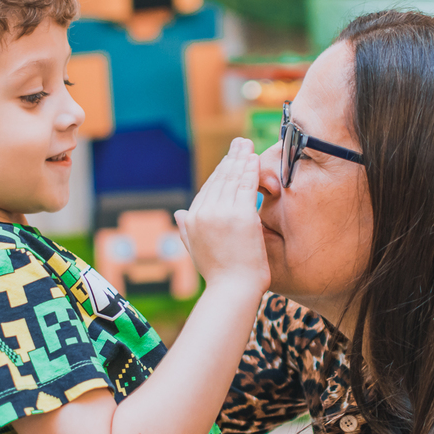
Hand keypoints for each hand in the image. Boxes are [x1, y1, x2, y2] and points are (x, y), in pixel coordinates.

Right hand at [174, 138, 268, 293]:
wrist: (232, 291)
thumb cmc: (220, 277)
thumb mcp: (196, 251)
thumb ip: (187, 230)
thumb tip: (178, 214)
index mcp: (191, 220)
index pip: (208, 189)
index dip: (220, 172)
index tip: (230, 159)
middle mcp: (202, 213)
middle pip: (219, 179)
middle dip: (231, 158)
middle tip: (240, 143)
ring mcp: (220, 213)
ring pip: (232, 179)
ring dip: (241, 159)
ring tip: (248, 145)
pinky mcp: (240, 215)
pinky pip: (246, 186)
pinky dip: (250, 169)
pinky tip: (255, 159)